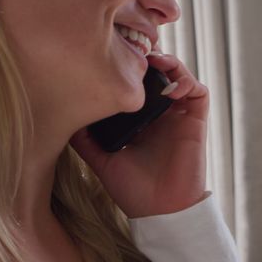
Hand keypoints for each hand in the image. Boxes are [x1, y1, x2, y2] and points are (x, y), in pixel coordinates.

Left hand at [69, 52, 207, 217]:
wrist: (159, 210)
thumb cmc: (132, 189)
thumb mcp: (101, 158)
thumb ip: (85, 138)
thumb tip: (63, 115)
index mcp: (139, 118)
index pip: (137, 82)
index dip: (129, 67)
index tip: (113, 56)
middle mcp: (159, 112)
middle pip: (158, 71)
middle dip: (147, 57)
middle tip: (133, 51)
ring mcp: (179, 115)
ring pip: (179, 74)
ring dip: (168, 63)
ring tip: (153, 61)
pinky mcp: (195, 120)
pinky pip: (198, 90)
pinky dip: (186, 80)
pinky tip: (169, 88)